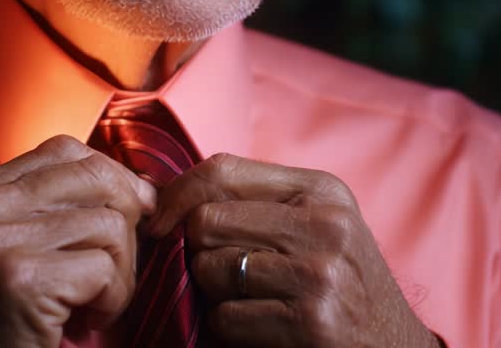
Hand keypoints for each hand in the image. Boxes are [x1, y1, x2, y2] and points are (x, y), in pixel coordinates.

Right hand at [0, 135, 156, 347]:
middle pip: (97, 179)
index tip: (121, 221)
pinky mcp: (20, 279)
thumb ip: (56, 207)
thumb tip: (143, 187)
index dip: (111, 181)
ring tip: (94, 303)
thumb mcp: (10, 247)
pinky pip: (106, 269)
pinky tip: (86, 320)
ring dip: (120, 274)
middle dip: (125, 225)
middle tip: (111, 272)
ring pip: (110, 226)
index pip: (67, 151)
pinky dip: (112, 300)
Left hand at [149, 153, 438, 347]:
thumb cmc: (344, 288)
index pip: (221, 169)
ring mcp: (318, 274)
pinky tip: (261, 331)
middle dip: (197, 254)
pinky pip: (226, 318)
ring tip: (249, 303)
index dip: (176, 195)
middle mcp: (324, 224)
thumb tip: (156, 193)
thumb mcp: (316, 229)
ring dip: (213, 296)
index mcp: (321, 190)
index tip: (157, 224)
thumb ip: (254, 206)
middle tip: (220, 278)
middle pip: (206, 222)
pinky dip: (229, 331)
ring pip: (210, 270)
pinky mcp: (310, 323)